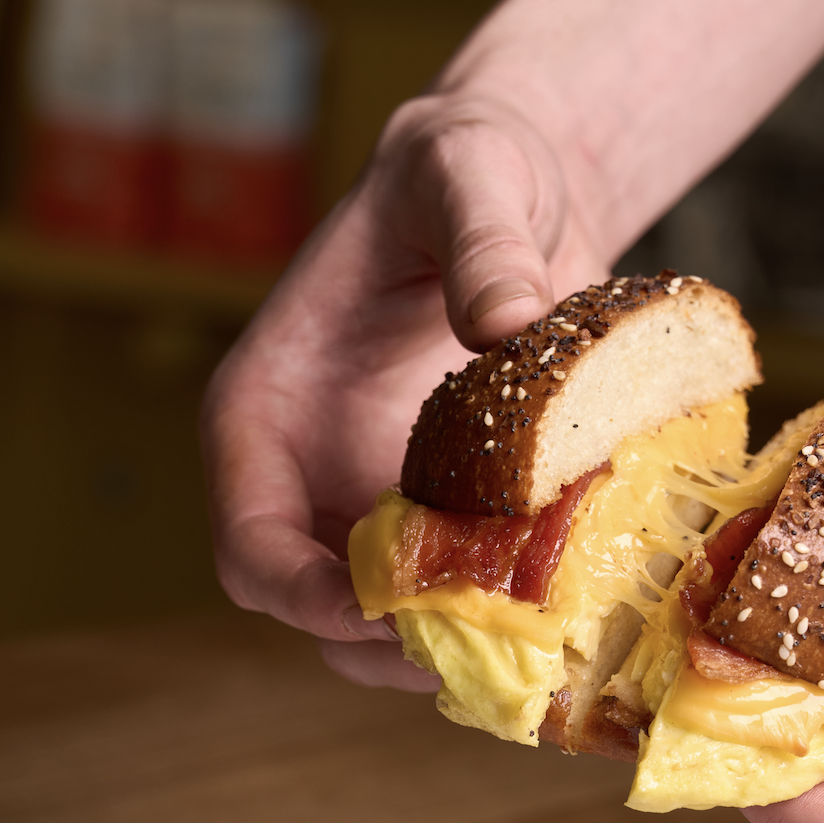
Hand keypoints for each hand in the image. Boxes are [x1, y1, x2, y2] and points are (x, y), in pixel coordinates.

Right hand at [201, 93, 609, 688]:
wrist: (522, 192)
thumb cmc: (468, 170)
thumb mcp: (469, 171)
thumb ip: (482, 237)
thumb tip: (504, 320)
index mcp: (270, 409)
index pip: (250, 542)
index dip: (301, 592)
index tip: (379, 610)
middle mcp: (314, 476)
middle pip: (316, 611)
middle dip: (389, 647)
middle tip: (483, 652)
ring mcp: (382, 503)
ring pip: (391, 625)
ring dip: (455, 648)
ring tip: (539, 649)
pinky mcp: (451, 514)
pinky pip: (461, 593)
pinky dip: (507, 617)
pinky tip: (574, 616)